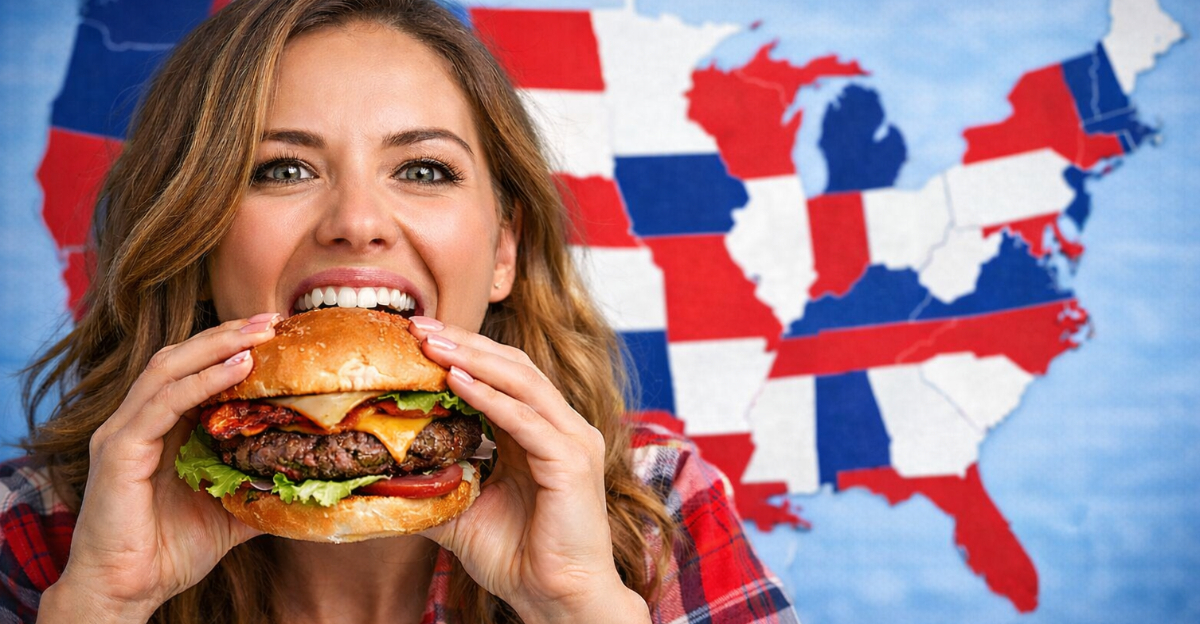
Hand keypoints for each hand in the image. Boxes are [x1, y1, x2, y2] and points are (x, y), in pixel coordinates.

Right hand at [41, 314, 279, 622]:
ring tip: (260, 333)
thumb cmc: (170, 551)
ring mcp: (123, 433)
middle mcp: (138, 421)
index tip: (277, 332)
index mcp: (160, 428)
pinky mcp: (118, 452)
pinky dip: (201, 382)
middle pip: (182, 357)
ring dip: (218, 346)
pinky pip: (162, 404)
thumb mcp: (231, 510)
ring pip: (169, 369)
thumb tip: (314, 478)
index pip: (194, 370)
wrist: (126, 591)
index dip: (232, 347)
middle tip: (273, 319)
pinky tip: (237, 369)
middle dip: (228, 334)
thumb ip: (263, 486)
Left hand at [408, 317, 649, 623]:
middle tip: (418, 326)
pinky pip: (525, 419)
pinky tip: (456, 380)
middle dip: (464, 341)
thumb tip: (380, 474)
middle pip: (513, 366)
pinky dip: (490, 397)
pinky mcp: (572, 461)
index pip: (503, 375)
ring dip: (473, 357)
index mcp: (543, 433)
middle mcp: (563, 428)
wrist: (556, 599)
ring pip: (522, 381)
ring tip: (431, 343)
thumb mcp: (464, 511)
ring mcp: (572, 440)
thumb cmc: (520, 559)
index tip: (417, 337)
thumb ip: (433, 484)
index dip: (463, 351)